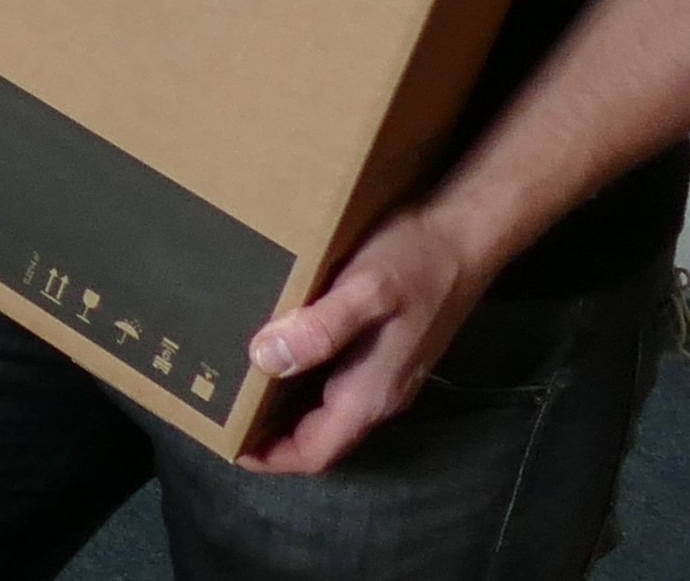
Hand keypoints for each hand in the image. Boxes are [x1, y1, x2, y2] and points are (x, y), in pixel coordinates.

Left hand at [238, 203, 499, 473]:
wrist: (467, 232)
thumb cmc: (415, 259)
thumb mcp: (364, 290)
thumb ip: (319, 330)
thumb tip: (264, 360)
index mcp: (370, 393)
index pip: (315, 452)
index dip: (270, 457)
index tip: (226, 443)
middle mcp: (380, 394)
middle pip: (318, 437)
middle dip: (269, 435)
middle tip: (221, 410)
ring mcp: (387, 373)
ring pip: (327, 410)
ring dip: (283, 408)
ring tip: (237, 382)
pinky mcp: (387, 352)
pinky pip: (337, 383)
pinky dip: (302, 380)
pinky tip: (277, 348)